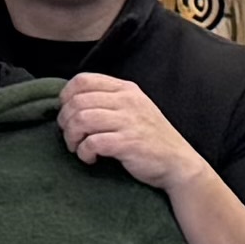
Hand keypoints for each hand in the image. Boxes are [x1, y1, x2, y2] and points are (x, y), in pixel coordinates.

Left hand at [59, 73, 213, 194]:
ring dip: (72, 137)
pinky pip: (92, 142)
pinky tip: (91, 158)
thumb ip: (110, 101)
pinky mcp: (128, 143)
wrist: (178, 163)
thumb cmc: (152, 139)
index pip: (83, 80)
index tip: (67, 113)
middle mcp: (127, 101)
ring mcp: (129, 121)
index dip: (66, 96)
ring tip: (77, 147)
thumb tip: (73, 103)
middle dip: (66, 121)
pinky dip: (84, 152)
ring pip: (81, 119)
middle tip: (70, 136)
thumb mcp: (135, 109)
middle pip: (78, 101)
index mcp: (126, 90)